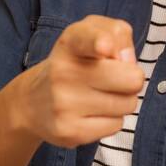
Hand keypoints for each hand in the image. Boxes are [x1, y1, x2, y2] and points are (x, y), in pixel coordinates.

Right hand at [12, 14, 146, 147]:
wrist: (33, 102)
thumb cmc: (74, 64)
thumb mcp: (91, 34)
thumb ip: (117, 34)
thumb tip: (129, 61)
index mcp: (70, 43)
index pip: (86, 38)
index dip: (99, 40)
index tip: (104, 47)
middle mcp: (63, 72)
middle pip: (132, 79)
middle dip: (132, 80)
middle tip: (114, 79)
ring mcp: (64, 104)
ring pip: (128, 104)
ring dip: (122, 101)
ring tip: (99, 95)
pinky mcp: (70, 131)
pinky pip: (116, 125)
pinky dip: (111, 120)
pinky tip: (91, 113)